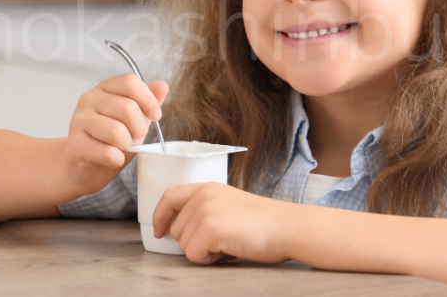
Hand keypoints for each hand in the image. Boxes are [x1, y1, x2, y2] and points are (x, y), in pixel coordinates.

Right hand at [61, 74, 167, 195]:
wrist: (83, 166)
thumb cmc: (109, 140)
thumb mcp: (133, 119)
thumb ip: (147, 102)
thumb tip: (162, 86)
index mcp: (104, 88)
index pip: (130, 82)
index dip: (148, 100)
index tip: (156, 115)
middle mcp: (89, 99)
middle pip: (127, 108)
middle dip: (139, 129)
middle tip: (135, 138)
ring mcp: (79, 121)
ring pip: (117, 132)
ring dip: (126, 145)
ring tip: (121, 147)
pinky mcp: (75, 144)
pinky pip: (108, 152)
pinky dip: (116, 159)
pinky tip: (111, 158)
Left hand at [152, 182, 295, 264]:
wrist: (287, 227)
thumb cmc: (264, 222)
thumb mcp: (229, 204)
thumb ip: (204, 209)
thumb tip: (177, 230)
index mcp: (207, 187)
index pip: (169, 196)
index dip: (160, 216)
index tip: (159, 231)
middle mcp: (203, 195)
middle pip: (176, 229)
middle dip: (194, 241)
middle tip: (223, 239)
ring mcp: (205, 211)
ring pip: (183, 244)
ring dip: (203, 251)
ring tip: (229, 242)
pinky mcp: (209, 229)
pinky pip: (193, 255)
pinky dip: (209, 259)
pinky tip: (229, 249)